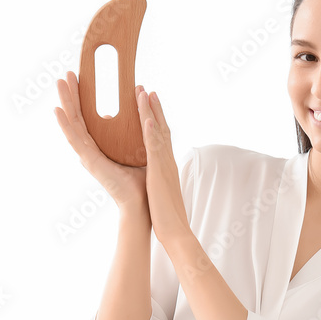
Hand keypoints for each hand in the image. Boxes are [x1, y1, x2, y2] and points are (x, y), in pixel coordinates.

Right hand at [53, 70, 147, 213]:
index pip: (88, 116)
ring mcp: (87, 155)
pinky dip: (65, 124)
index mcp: (99, 146)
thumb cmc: (139, 179)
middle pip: (77, 116)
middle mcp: (90, 149)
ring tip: (60, 83)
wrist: (141, 201)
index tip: (79, 78)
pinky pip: (75, 140)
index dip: (82, 97)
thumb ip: (124, 133)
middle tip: (66, 73)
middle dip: (72, 94)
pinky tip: (58, 110)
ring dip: (66, 102)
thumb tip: (116, 115)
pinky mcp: (89, 162)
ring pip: (73, 123)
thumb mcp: (132, 148)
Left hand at [136, 85, 189, 245]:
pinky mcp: (159, 173)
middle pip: (162, 128)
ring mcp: (165, 165)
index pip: (161, 137)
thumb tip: (152, 175)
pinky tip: (147, 119)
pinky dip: (152, 132)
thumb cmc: (167, 214)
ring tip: (144, 92)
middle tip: (146, 89)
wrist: (176, 230)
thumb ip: (158, 179)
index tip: (149, 103)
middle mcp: (167, 161)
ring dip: (151, 112)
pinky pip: (155, 149)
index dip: (156, 119)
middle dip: (153, 108)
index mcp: (166, 165)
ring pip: (158, 133)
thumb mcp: (161, 190)